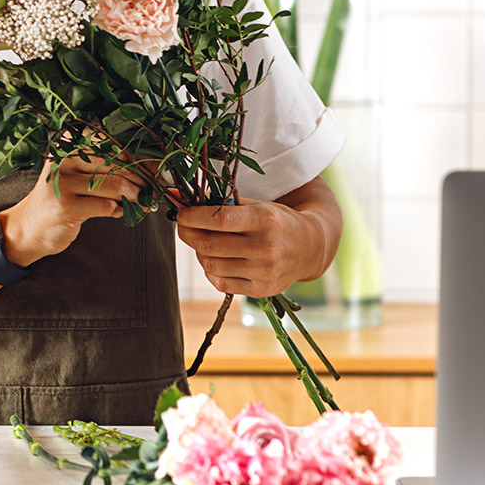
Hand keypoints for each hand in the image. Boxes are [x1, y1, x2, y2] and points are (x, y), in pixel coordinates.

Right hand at [0, 155, 145, 266]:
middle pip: (118, 163)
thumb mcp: (80, 174)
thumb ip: (109, 167)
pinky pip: (107, 205)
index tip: (155, 170)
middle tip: (153, 189)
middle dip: (142, 178)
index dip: (138, 157)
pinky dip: (121, 210)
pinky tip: (120, 212)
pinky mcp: (67, 206)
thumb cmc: (62, 198)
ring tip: (144, 202)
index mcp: (69, 143)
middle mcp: (64, 158)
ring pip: (116, 184)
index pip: (113, 143)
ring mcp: (64, 182)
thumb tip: (151, 167)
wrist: (30, 227)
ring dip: (137, 196)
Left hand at [175, 177, 340, 296]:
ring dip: (199, 252)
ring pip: (211, 265)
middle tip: (183, 226)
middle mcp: (266, 247)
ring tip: (203, 241)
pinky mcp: (262, 290)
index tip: (179, 213)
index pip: (219, 219)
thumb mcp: (256, 205)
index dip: (192, 217)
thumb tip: (175, 194)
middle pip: (210, 245)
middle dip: (188, 234)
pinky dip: (211, 270)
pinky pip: (221, 283)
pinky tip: (217, 258)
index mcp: (266, 219)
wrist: (310, 246)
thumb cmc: (277, 220)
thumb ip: (219, 202)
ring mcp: (264, 272)